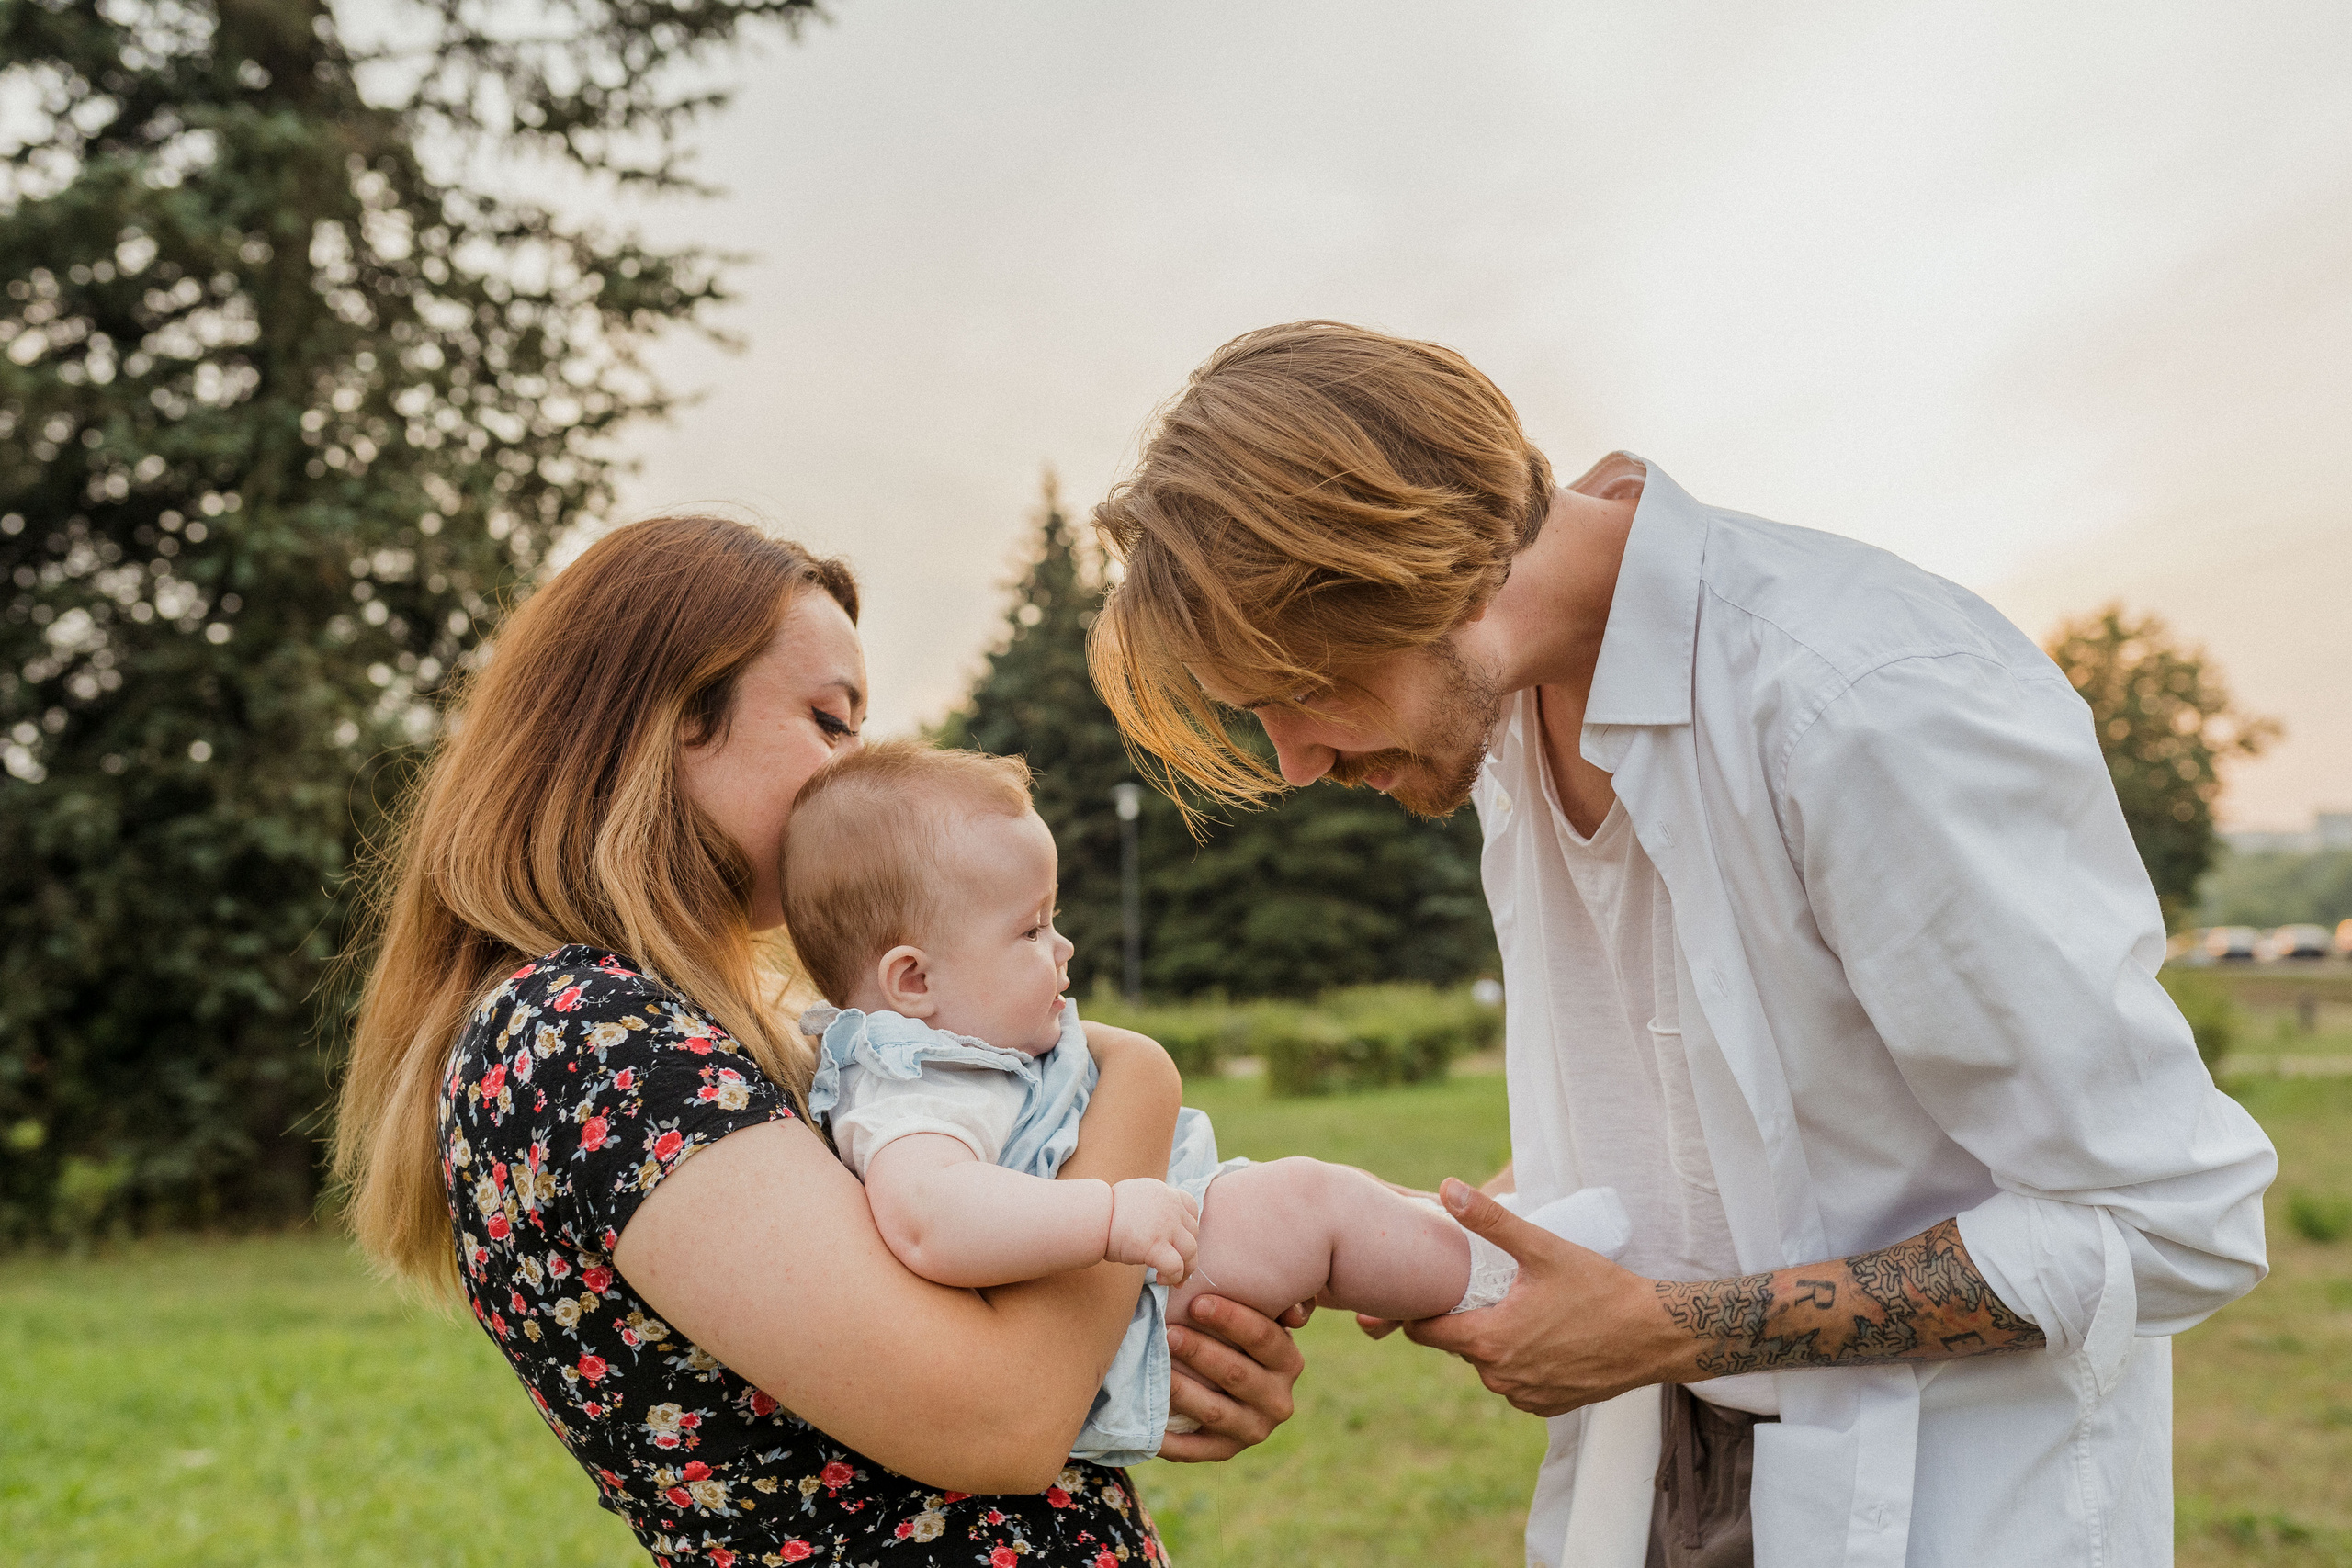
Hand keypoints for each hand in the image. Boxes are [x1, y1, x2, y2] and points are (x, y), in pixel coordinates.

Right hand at [1105, 1177, 1200, 1285]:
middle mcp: (1170, 1206)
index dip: (1189, 1230)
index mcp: (1164, 1192)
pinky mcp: (1156, 1245)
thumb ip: (1154, 1208)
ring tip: (1171, 1280)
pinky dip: (1173, 1277)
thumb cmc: (1106, 1213)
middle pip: (1193, 1234)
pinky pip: (1176, 1267)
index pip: (1191, 1209)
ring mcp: (1166, 1225)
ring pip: (1191, 1252)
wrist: (1092, 1217)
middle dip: (1188, 1255)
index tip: (1178, 1244)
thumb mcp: (1136, 1199)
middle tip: (1178, 1271)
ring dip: (1185, 1270)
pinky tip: (1161, 1279)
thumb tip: (1161, 1229)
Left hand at [1158, 1295, 1311, 1461]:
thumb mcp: (1263, 1318)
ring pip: (1214, 1411)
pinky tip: (1146, 1421)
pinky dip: (1169, 1439)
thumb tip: (1295, 1314)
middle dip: (1200, 1351)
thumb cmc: (1240, 1338)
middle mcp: (1277, 1401)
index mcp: (1288, 1363)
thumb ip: (1275, 1305)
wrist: (1233, 1386)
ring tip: (1156, 1367)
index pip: (1263, 1338)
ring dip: (1182, 1389)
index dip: (1231, 1319)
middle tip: (1168, 1332)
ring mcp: (1252, 1431)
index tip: (1197, 1303)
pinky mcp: (1224, 1451)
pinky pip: (1194, 1449)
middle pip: (1236, 1374)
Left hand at [1398, 1179, 1676, 1416]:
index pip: (1426, 1333)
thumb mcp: (1543, 1248)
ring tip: (1519, 1310)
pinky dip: (1521, 1362)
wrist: (1654, 1335)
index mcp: (1490, 1341)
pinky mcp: (1548, 1407)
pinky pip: (1516, 1383)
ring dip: (1495, 1342)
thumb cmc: (1600, 1289)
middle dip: (1465, 1320)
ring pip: (1487, 1366)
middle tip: (1488, 1290)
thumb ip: (1490, 1219)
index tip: (1432, 1289)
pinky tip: (1542, 1337)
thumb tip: (1447, 1187)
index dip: (1422, 1310)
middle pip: (1458, 1346)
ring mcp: (1525, 1397)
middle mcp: (1501, 1378)